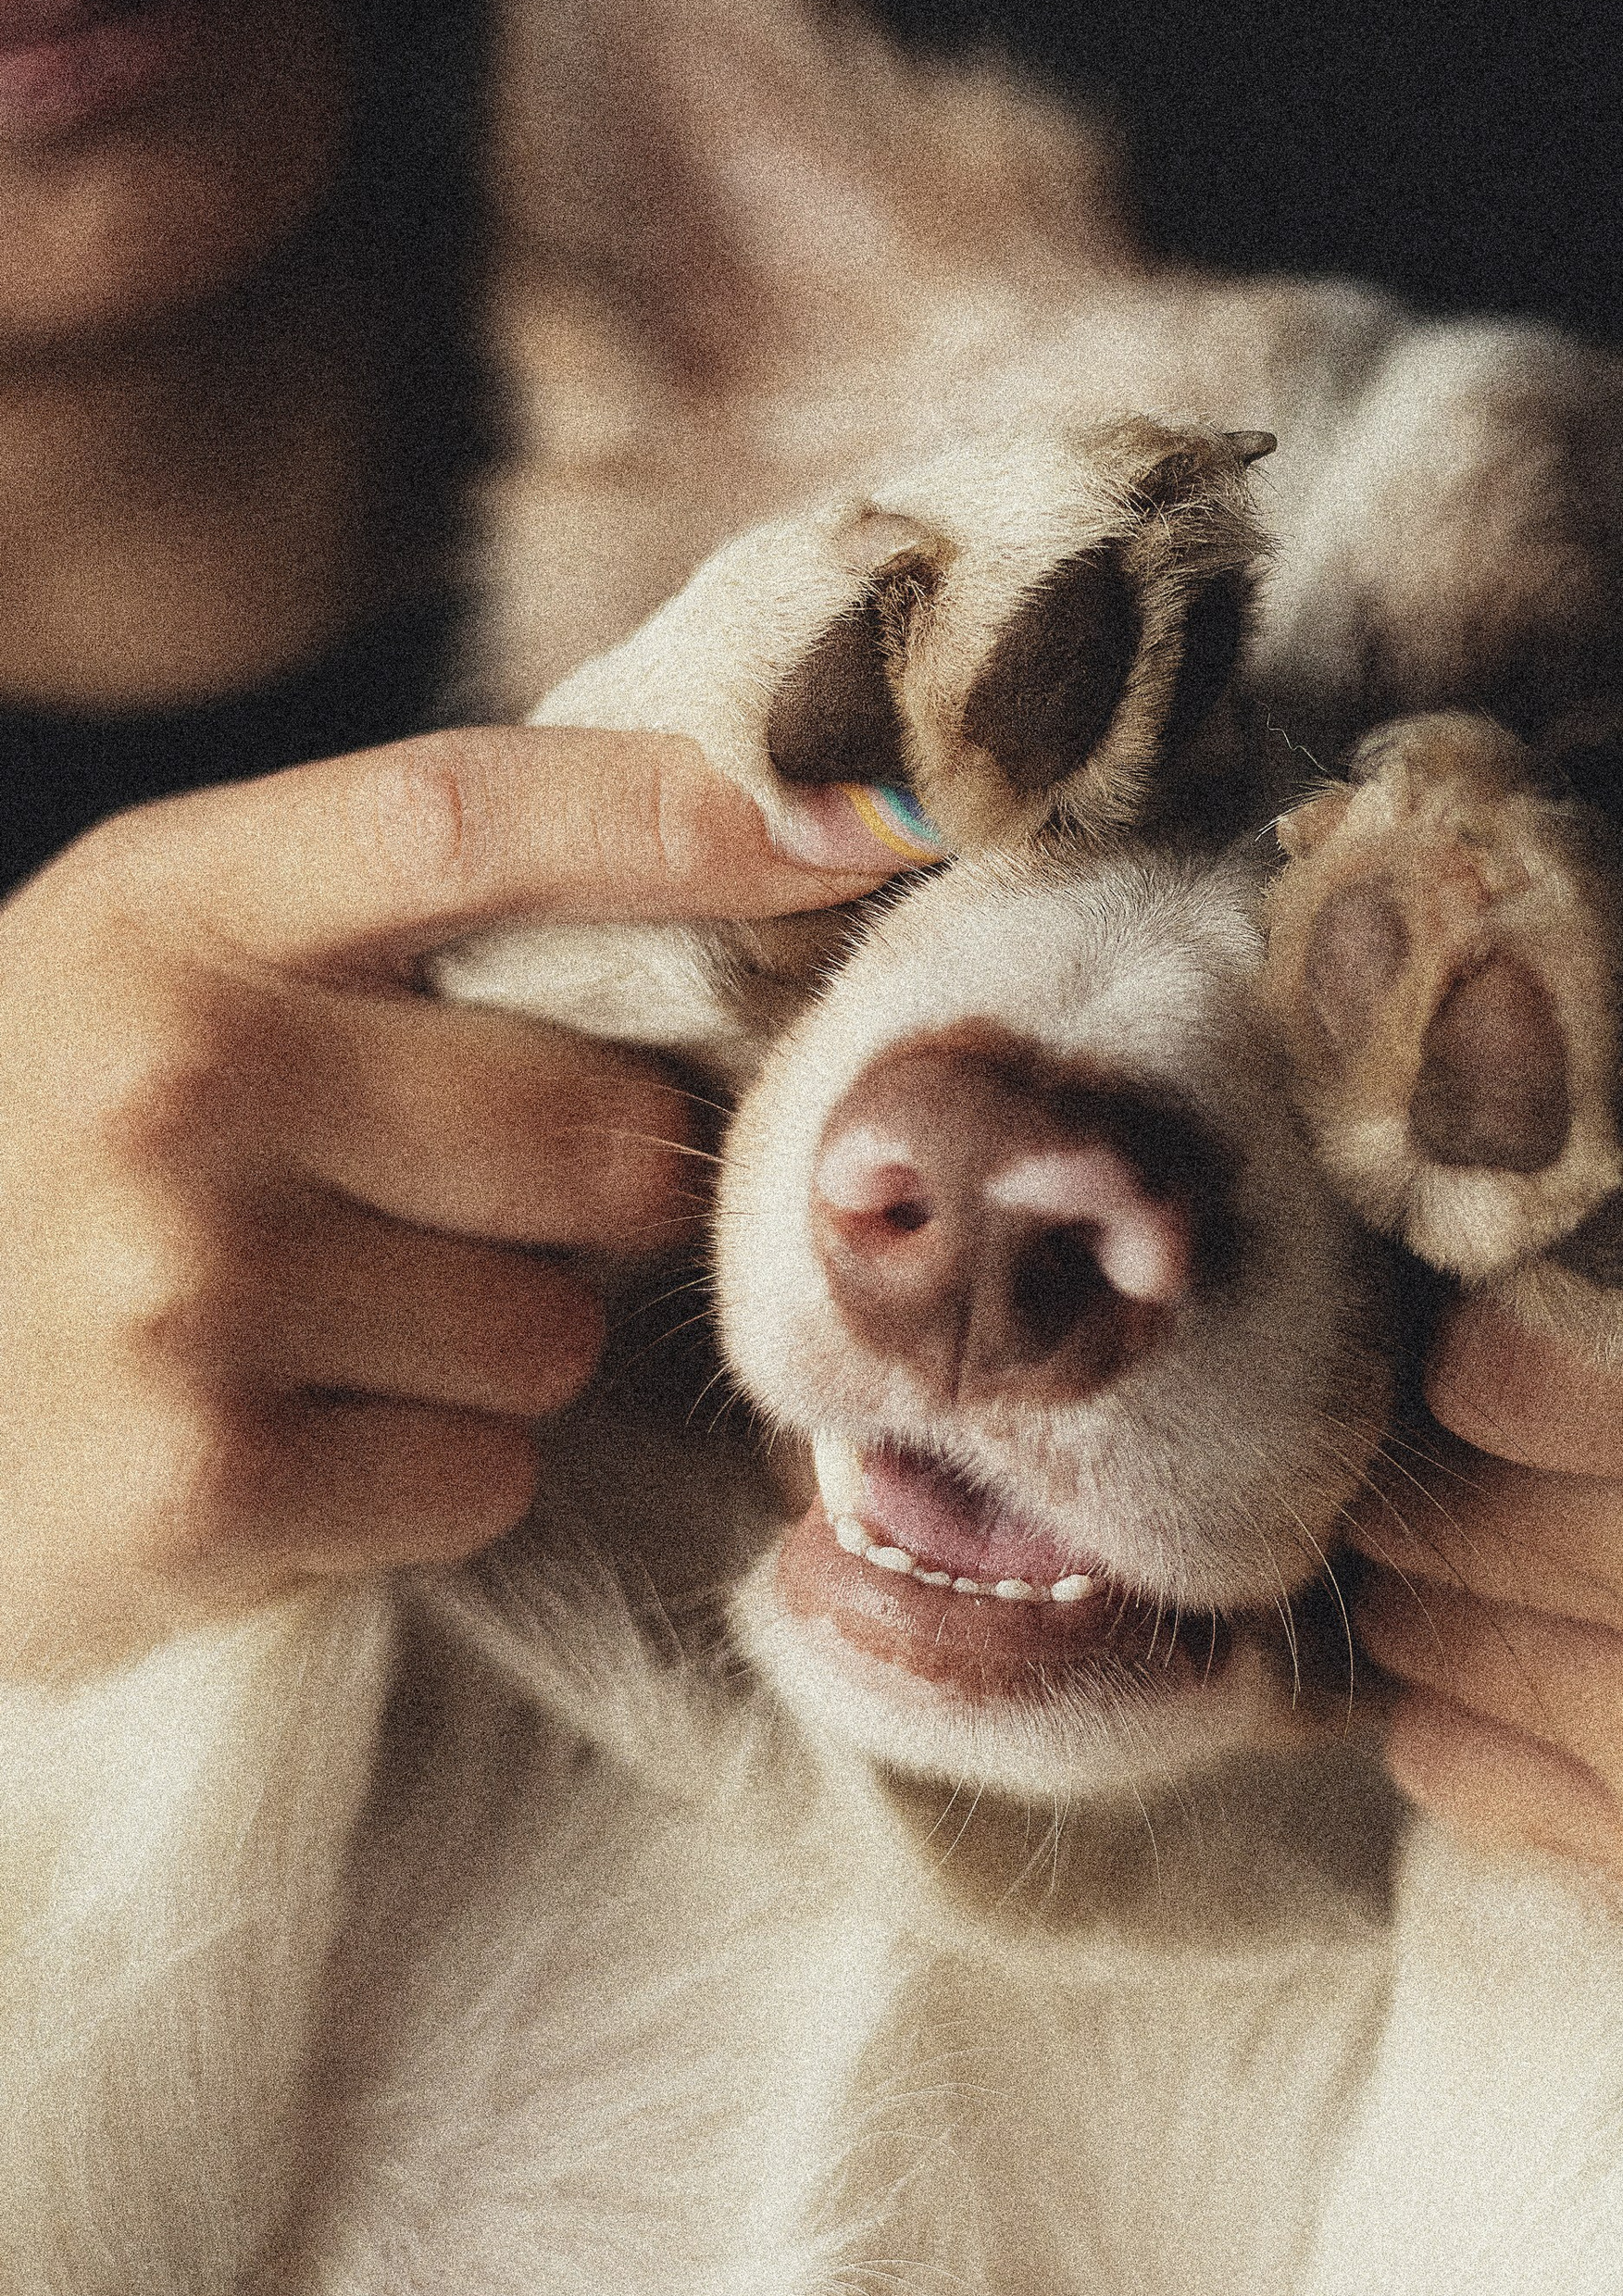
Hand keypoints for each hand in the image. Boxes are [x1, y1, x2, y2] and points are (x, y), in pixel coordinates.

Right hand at [0, 726, 910, 1679]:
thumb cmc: (28, 1171)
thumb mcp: (144, 983)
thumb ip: (379, 933)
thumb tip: (750, 875)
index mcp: (162, 909)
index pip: (471, 811)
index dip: (691, 813)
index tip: (867, 817)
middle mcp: (172, 1074)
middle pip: (595, 1131)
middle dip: (583, 1197)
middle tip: (441, 1216)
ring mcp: (181, 1282)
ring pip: (555, 1327)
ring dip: (492, 1353)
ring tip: (318, 1341)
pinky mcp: (201, 1478)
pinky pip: (480, 1475)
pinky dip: (419, 1484)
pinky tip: (280, 1450)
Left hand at [1350, 1298, 1622, 1894]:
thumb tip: (1615, 1048)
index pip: (1498, 1370)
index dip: (1485, 1342)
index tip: (1519, 1339)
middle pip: (1447, 1507)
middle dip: (1444, 1463)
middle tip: (1504, 1446)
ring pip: (1422, 1633)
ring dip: (1441, 1584)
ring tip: (1543, 1551)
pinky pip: (1440, 1760)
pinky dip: (1463, 1711)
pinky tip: (1568, 1671)